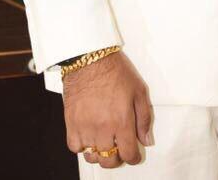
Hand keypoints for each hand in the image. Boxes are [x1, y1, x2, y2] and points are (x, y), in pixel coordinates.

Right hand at [63, 50, 153, 167]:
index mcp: (122, 121)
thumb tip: (145, 140)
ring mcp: (85, 127)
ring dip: (99, 153)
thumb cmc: (114, 70)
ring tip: (103, 142)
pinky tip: (88, 136)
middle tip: (119, 149)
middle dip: (117, 158)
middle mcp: (103, 128)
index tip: (133, 154)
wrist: (90, 58)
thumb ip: (144, 118)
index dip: (133, 157)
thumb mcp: (139, 90)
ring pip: (92, 157)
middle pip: (109, 160)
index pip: (128, 154)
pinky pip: (75, 147)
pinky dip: (82, 146)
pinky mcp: (71, 123)